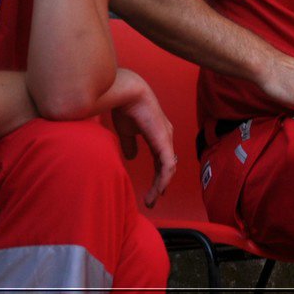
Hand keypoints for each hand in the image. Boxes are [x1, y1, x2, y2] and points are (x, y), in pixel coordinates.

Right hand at [107, 68, 176, 207]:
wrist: (128, 93)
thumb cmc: (126, 107)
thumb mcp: (126, 131)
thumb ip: (130, 144)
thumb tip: (131, 158)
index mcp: (158, 133)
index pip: (161, 158)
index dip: (157, 175)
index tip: (154, 190)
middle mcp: (166, 137)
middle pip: (166, 166)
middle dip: (160, 184)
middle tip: (153, 199)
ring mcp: (167, 139)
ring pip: (168, 169)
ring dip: (160, 186)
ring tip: (151, 199)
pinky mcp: (165, 142)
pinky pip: (167, 166)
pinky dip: (162, 180)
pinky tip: (156, 191)